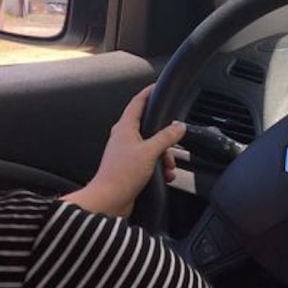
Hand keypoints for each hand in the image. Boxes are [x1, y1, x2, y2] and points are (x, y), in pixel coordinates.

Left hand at [65, 85, 186, 217]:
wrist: (109, 200)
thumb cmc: (122, 174)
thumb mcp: (150, 152)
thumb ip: (166, 137)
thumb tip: (178, 126)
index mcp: (125, 127)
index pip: (137, 102)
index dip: (148, 92)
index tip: (158, 87)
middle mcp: (123, 137)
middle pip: (148, 127)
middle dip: (164, 137)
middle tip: (173, 142)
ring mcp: (125, 152)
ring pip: (151, 146)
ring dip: (163, 155)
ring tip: (168, 166)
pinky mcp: (129, 167)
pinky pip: (148, 161)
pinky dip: (158, 167)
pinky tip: (164, 175)